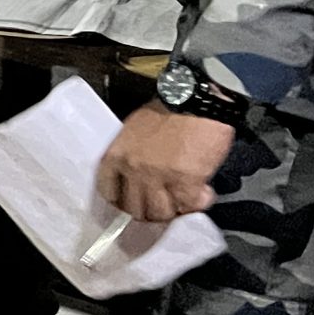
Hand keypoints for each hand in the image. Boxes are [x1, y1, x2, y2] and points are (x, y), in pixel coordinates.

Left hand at [97, 103, 234, 222]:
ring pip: (161, 214)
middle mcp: (133, 170)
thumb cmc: (167, 110)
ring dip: (174, 210)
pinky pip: (189, 207)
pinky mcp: (186, 184)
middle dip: (150, 211)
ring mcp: (158, 179)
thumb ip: (134, 156)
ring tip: (184, 200)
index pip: (109, 191)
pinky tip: (204, 193)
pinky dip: (198, 203)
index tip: (135, 202)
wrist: (195, 100)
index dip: (123, 201)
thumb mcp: (135, 131)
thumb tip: (141, 179)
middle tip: (165, 205)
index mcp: (117, 155)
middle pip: (135, 209)